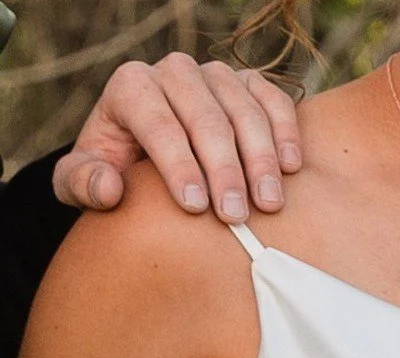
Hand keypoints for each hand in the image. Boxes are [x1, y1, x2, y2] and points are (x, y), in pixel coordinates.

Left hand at [53, 53, 302, 221]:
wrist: (148, 158)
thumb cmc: (118, 173)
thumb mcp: (81, 183)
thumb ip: (83, 184)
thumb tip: (110, 187)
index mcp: (131, 87)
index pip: (156, 120)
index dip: (176, 163)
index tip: (194, 207)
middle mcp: (173, 72)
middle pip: (204, 116)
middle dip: (222, 169)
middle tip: (234, 216)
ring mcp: (215, 76)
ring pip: (243, 108)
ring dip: (260, 159)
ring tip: (269, 205)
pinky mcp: (249, 84)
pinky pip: (273, 98)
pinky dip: (285, 131)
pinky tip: (291, 168)